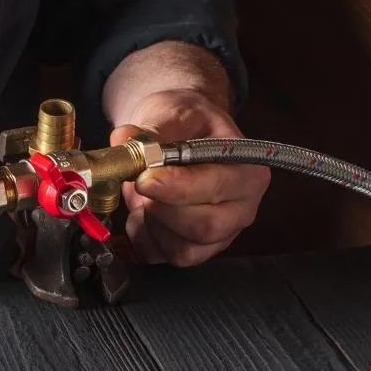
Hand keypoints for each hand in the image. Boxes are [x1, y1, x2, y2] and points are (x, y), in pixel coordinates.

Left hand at [109, 89, 269, 266]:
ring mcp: (220, 235)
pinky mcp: (194, 250)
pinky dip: (143, 237)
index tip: (145, 178)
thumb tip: (124, 139)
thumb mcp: (172, 113)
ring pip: (183, 250)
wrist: (181, 132)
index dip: (177, 187)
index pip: (216, 189)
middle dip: (162, 209)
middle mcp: (242, 209)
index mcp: (247, 171)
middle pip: (204, 227)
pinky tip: (142, 212)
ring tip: (143, 195)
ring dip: (151, 224)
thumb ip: (149, 130)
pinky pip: (163, 257)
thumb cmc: (186, 123)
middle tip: (139, 184)